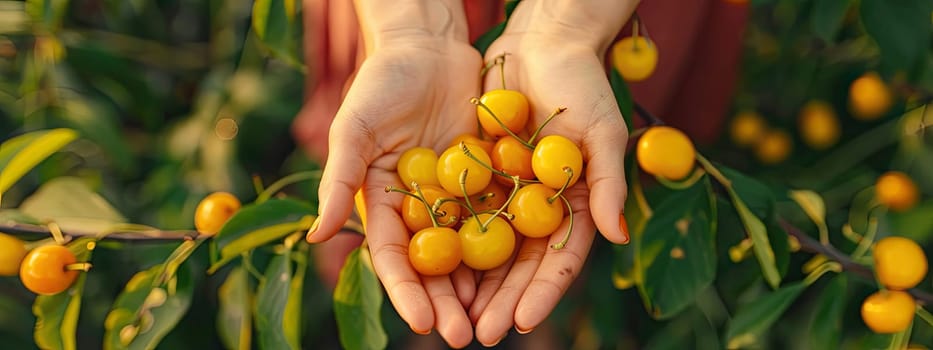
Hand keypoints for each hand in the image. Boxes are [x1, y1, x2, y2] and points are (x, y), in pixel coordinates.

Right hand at [305, 1, 482, 346]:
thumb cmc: (382, 83)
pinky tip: (524, 274)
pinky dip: (509, 246)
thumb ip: (339, 181)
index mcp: (382, 203)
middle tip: (466, 337)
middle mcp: (420, 208)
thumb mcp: (355, 129)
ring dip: (480, 288)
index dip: (406, 292)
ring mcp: (456, 196)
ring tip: (494, 321)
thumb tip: (316, 236)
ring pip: (469, 251)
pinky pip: (500, 216)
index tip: (423, 322)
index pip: (393, 258)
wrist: (430, 45)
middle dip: (447, 304)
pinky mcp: (488, 178)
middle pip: (433, 267)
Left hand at [466, 1, 636, 344]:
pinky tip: (431, 271)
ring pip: (489, 253)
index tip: (522, 322)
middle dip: (501, 303)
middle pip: (520, 268)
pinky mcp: (480, 179)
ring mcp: (509, 197)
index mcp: (576, 207)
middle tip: (479, 334)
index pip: (559, 261)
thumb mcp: (601, 131)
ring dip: (472, 287)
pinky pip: (462, 217)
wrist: (540, 43)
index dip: (542, 294)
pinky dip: (449, 245)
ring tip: (453, 319)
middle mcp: (541, 210)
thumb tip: (617, 235)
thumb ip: (608, 182)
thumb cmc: (582, 84)